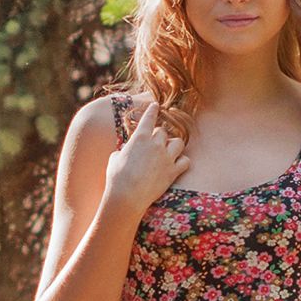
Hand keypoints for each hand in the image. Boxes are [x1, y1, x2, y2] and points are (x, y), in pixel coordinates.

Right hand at [108, 96, 191, 210]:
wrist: (127, 195)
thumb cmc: (116, 177)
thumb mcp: (115, 158)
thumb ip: (124, 150)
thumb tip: (124, 152)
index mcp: (139, 138)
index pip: (149, 118)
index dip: (153, 110)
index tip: (156, 105)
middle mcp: (155, 144)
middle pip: (164, 131)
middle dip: (160, 136)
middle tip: (156, 145)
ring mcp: (166, 158)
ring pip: (178, 142)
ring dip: (174, 146)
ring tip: (169, 152)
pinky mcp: (173, 172)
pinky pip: (186, 161)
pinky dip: (182, 162)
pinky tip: (177, 165)